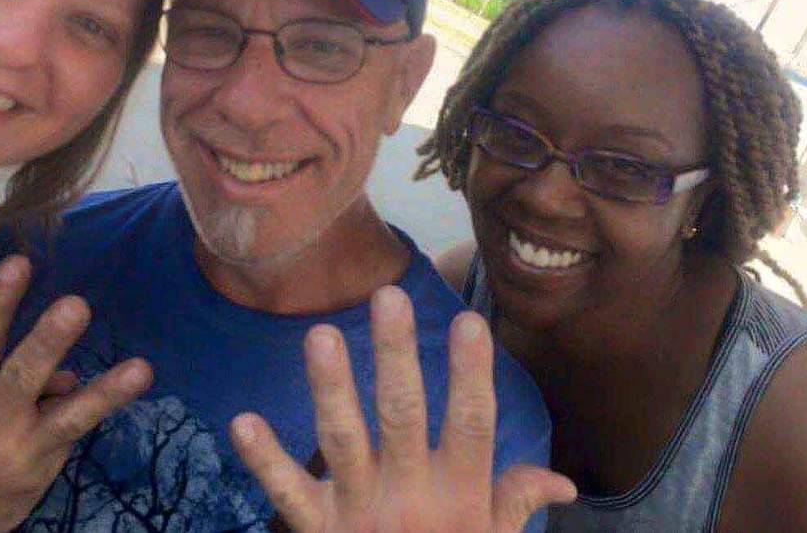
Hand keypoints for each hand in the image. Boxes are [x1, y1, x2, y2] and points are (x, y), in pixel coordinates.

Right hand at [0, 255, 151, 532]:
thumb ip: (4, 379)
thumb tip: (67, 373)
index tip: (19, 262)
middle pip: (23, 372)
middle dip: (50, 340)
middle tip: (77, 306)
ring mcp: (16, 447)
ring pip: (68, 414)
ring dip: (107, 391)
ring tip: (141, 370)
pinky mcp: (40, 470)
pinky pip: (75, 429)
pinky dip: (95, 403)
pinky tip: (125, 382)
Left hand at [230, 285, 575, 532]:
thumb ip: (517, 504)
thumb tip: (564, 481)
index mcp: (458, 494)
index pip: (473, 424)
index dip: (471, 374)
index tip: (469, 321)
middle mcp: (408, 495)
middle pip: (403, 417)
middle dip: (396, 357)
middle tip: (388, 297)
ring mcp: (358, 511)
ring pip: (343, 441)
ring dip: (331, 389)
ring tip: (319, 335)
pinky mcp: (317, 530)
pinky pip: (288, 492)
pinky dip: (265, 459)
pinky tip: (242, 421)